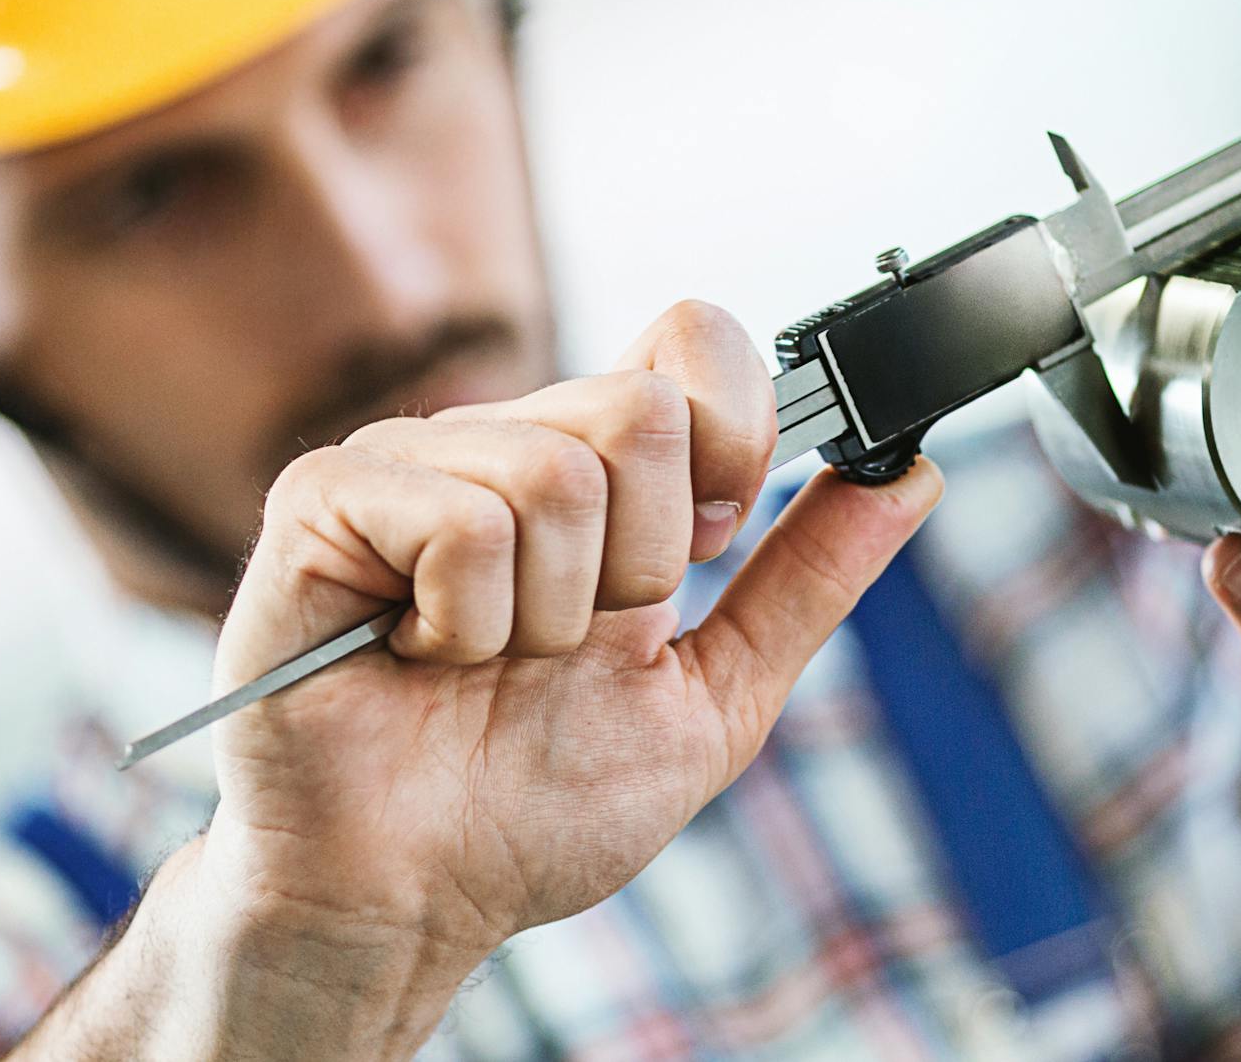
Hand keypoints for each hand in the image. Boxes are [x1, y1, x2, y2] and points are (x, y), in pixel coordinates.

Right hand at [63, 301, 939, 1058]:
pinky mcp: (326, 499)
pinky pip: (461, 519)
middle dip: (639, 567)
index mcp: (596, 470)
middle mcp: (505, 440)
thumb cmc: (532, 806)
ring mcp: (409, 461)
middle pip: (642, 412)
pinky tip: (421, 656)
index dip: (732, 434)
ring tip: (486, 664)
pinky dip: (466, 623)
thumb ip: (805, 581)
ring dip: (546, 618)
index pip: (693, 339)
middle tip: (573, 642)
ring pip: (556, 473)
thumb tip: (914, 474)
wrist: (404, 901)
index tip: (708, 544)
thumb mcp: (712, 696)